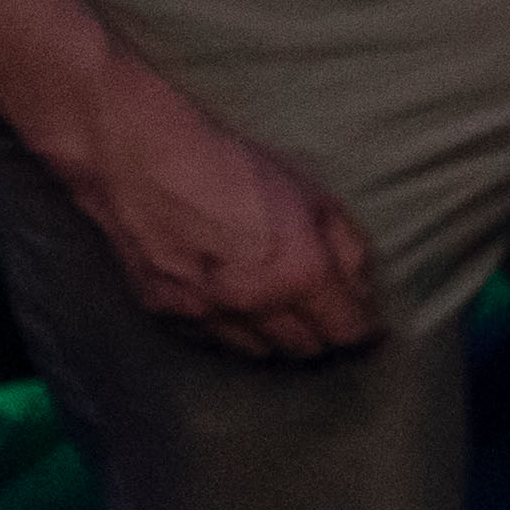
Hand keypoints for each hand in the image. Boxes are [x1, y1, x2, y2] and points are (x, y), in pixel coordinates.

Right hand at [52, 47, 382, 360]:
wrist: (140, 156)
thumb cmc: (233, 165)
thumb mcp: (313, 195)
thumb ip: (347, 250)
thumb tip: (360, 292)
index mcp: (299, 274)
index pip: (345, 332)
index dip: (363, 331)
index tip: (369, 327)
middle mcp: (254, 304)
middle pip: (304, 349)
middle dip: (321, 334)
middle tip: (325, 315)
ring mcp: (205, 313)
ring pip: (257, 353)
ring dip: (275, 338)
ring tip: (279, 311)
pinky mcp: (164, 313)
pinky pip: (211, 341)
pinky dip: (229, 331)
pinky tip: (233, 306)